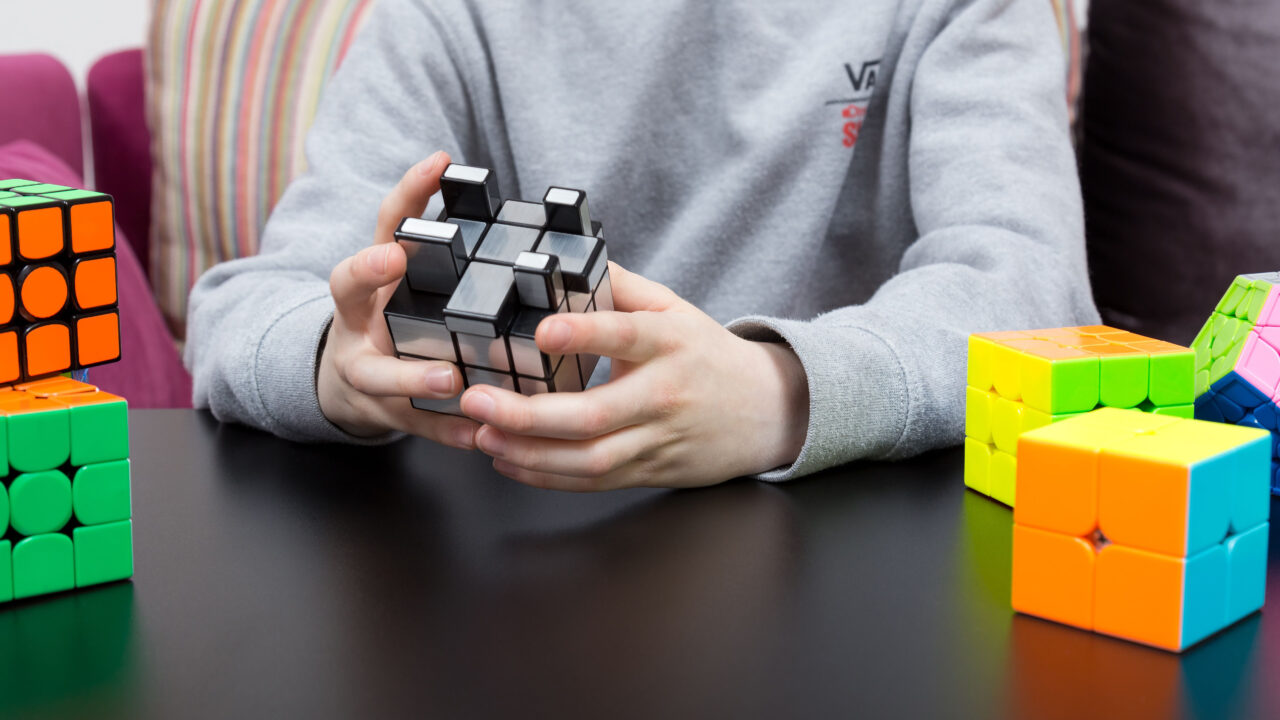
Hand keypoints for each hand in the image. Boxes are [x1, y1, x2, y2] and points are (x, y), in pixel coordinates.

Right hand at [317, 151, 478, 448]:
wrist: (344, 385)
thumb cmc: (394, 320)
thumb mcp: (409, 282)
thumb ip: (446, 251)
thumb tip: (519, 208)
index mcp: (376, 277)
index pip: (383, 223)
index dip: (407, 192)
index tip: (439, 163)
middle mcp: (359, 317)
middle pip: (346, 286)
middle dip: (366, 269)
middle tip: (393, 257)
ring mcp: (363, 367)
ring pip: (376, 372)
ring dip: (411, 375)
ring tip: (447, 378)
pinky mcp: (383, 413)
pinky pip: (416, 426)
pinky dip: (447, 432)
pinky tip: (479, 436)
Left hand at [459, 263, 809, 489]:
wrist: (767, 412)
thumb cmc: (708, 355)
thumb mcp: (675, 308)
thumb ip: (620, 288)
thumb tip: (564, 261)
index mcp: (671, 343)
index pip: (627, 337)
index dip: (585, 335)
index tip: (543, 330)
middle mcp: (664, 394)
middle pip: (593, 415)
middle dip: (527, 413)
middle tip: (478, 399)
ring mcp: (658, 439)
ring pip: (589, 458)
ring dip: (530, 452)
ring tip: (483, 434)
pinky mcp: (651, 471)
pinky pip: (594, 480)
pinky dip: (547, 475)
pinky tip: (510, 460)